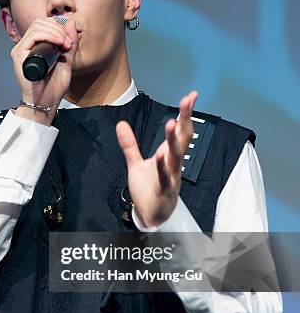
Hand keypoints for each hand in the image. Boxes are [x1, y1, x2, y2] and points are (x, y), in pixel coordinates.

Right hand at [10, 17, 78, 118]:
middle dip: (58, 28)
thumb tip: (71, 23)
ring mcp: (20, 51)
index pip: (42, 24)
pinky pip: (32, 37)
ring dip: (55, 32)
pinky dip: (48, 36)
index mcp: (33, 46)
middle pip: (39, 23)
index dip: (58, 26)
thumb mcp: (66, 61)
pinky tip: (58, 43)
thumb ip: (70, 44)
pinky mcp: (19, 57)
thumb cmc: (53, 86)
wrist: (46, 102)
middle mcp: (24, 47)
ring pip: (36, 27)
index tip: (70, 40)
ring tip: (65, 44)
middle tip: (69, 42)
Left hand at [116, 91, 197, 227]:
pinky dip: (162, 167)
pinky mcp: (164, 190)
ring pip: (175, 156)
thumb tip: (120, 124)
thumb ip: (129, 145)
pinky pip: (164, 177)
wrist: (151, 215)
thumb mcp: (136, 164)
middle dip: (185, 120)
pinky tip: (160, 156)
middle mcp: (173, 163)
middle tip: (187, 102)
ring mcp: (171, 176)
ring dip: (174, 140)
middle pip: (183, 139)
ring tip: (172, 123)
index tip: (191, 96)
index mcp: (169, 155)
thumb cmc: (149, 189)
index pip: (180, 131)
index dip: (185, 114)